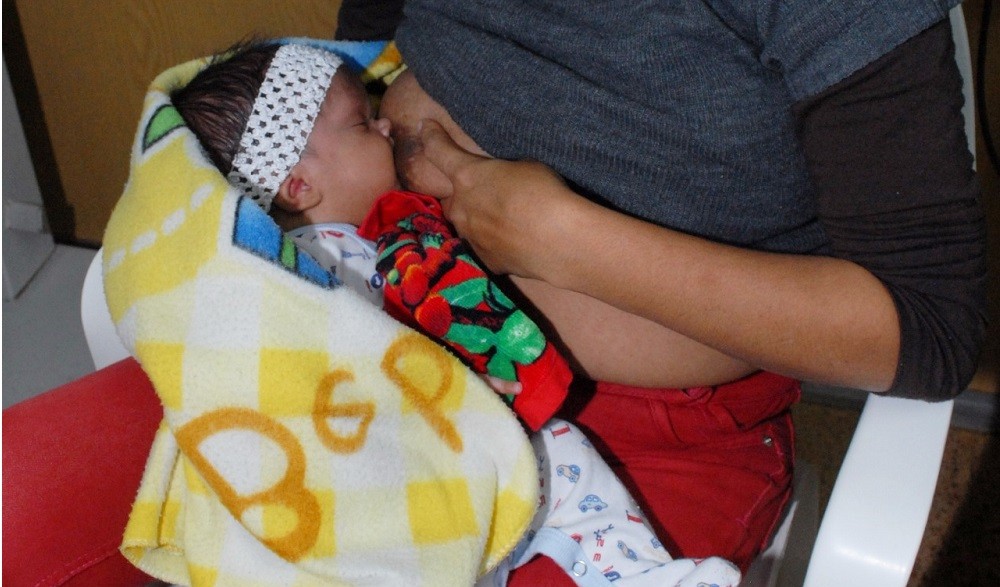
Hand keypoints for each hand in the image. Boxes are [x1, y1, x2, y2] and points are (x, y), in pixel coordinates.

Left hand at [397, 119, 575, 278]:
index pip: (438, 150)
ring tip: (506, 218)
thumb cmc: (544, 193)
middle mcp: (460, 207)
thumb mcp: (524, 166)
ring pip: (466, 222)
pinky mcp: (484, 259)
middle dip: (465, 193)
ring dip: (478, 218)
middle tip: (489, 192)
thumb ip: (502, 171)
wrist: (560, 241)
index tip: (426, 127)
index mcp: (467, 175)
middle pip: (453, 195)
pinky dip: (495, 240)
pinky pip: (483, 245)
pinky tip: (516, 239)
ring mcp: (470, 236)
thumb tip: (501, 180)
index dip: (431, 136)